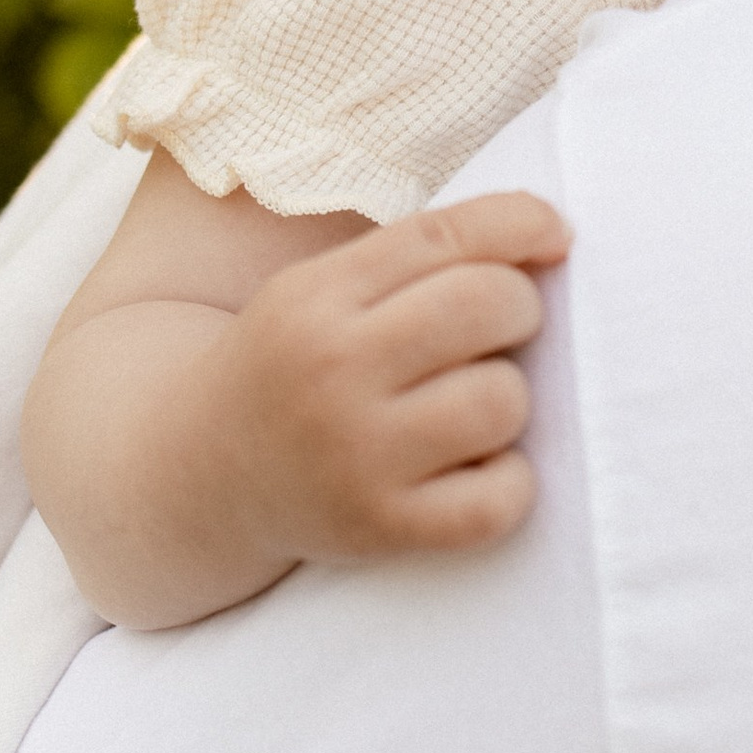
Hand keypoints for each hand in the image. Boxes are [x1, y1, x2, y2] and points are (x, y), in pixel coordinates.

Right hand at [212, 190, 570, 563]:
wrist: (198, 477)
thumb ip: (416, 258)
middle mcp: (332, 370)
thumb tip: (549, 233)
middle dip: (520, 310)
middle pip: (490, 305)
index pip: (447, 235)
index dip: (524, 223)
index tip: (554, 237)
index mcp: (317, 296)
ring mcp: (356, 455)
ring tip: (466, 407)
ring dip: (506, 400)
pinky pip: (499, 500)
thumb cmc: (292, 369)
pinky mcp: (382, 529)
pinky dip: (508, 484)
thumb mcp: (321, 291)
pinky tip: (474, 470)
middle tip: (498, 333)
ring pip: (503, 401)